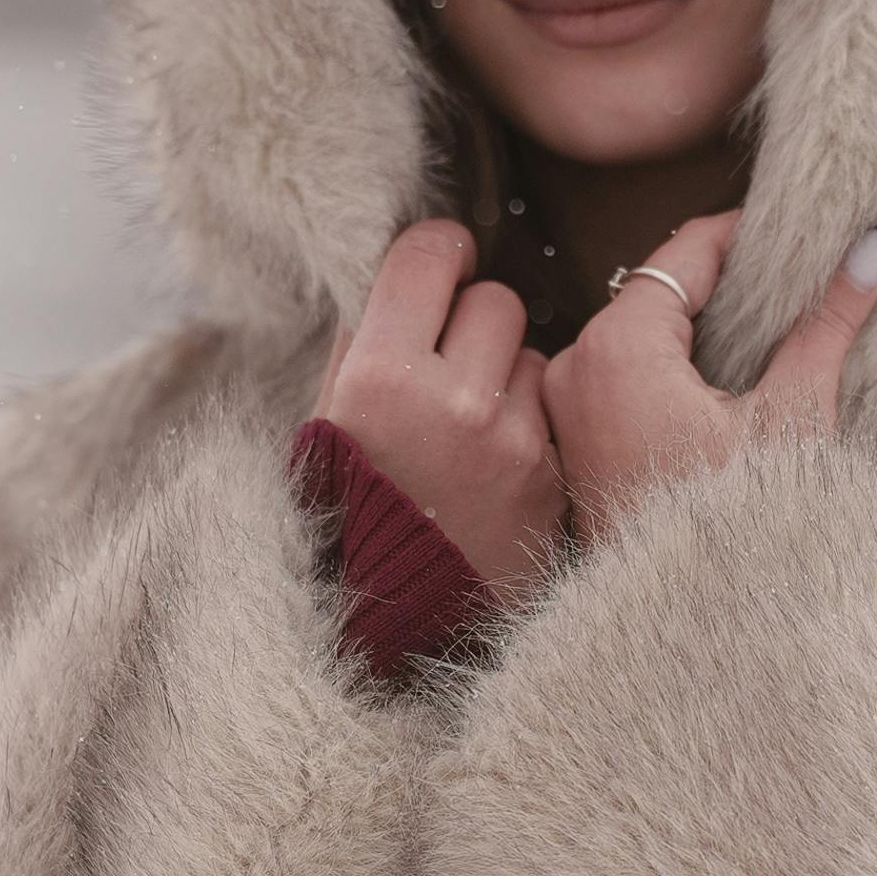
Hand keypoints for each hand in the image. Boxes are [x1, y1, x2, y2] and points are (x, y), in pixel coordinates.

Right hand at [313, 221, 565, 598]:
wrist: (386, 624)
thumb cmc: (343, 509)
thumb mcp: (326, 418)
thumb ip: (363, 341)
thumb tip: (402, 272)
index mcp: (378, 375)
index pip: (430, 252)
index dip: (437, 251)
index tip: (440, 263)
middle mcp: (451, 400)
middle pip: (494, 296)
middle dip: (472, 316)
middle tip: (448, 353)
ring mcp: (509, 439)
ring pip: (532, 349)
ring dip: (507, 368)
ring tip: (469, 417)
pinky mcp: (548, 474)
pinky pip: (551, 407)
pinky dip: (529, 419)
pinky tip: (494, 457)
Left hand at [545, 211, 876, 542]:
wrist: (688, 635)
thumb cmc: (736, 532)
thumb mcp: (793, 419)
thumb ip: (826, 324)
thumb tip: (872, 249)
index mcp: (619, 347)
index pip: (687, 251)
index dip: (748, 234)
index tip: (799, 230)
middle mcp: (575, 368)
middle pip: (658, 291)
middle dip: (726, 283)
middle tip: (794, 279)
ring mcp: (568, 411)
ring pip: (639, 335)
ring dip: (700, 329)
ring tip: (770, 332)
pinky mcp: (576, 448)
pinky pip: (622, 379)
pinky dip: (672, 370)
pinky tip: (728, 387)